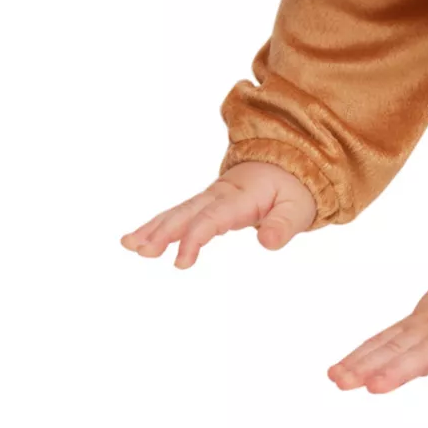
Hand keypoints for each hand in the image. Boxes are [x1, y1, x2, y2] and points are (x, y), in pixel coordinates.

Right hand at [120, 160, 318, 267]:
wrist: (289, 164)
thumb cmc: (293, 190)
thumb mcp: (298, 208)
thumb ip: (283, 225)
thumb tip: (267, 242)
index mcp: (242, 196)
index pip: (212, 218)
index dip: (194, 239)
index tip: (180, 263)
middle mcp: (220, 194)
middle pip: (187, 213)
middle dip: (163, 231)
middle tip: (143, 251)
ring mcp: (210, 197)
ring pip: (177, 212)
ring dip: (153, 228)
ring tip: (129, 245)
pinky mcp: (205, 204)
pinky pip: (178, 214)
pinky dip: (157, 225)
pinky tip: (135, 241)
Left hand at [328, 283, 427, 392]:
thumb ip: (413, 341)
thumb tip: (379, 366)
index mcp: (421, 326)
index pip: (383, 342)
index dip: (358, 358)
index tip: (333, 375)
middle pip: (395, 349)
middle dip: (367, 366)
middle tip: (341, 382)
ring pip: (425, 354)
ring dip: (401, 369)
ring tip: (378, 387)